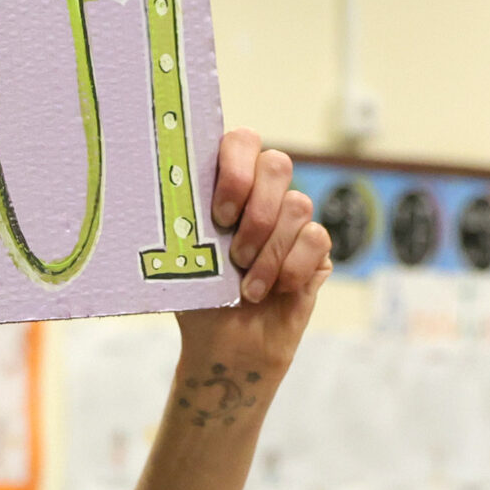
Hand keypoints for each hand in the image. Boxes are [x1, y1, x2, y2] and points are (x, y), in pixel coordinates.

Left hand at [172, 131, 331, 388]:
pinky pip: (316, 238)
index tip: (220, 216)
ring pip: (298, 205)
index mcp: (225, 186)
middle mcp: (262, 195)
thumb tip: (173, 190)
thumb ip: (186, 218)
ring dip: (268, 253)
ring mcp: (292, 220)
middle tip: (235, 254)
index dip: (237, 170)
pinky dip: (291, 269)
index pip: (242, 141)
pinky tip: (274, 291)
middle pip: (278, 164)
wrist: (226, 347)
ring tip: (247, 287)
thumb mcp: (181, 256)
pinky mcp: (316, 249)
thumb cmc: (199, 298)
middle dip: (256, 214)